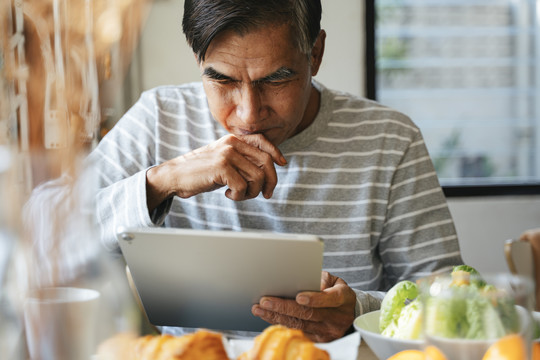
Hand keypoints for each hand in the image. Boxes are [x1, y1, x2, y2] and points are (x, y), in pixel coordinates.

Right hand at [146, 134, 286, 210]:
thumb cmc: (201, 172)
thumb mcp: (224, 160)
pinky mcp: (222, 167)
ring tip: (238, 195)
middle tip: (265, 195)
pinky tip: (227, 194)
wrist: (175, 176)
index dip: (276, 152)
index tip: (282, 164)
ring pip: (257, 177)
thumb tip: (267, 171)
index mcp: (234, 140)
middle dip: (270, 182)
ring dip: (252, 192)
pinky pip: (243, 187)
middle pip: (266, 162)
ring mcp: (227, 154)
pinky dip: (238, 196)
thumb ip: (243, 160)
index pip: (263, 141)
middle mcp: (232, 143)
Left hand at [251, 271, 356, 342]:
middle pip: (309, 313)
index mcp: (343, 299)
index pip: (330, 299)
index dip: (315, 299)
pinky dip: (281, 324)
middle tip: (265, 301)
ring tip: (259, 308)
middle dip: (284, 307)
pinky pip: (297, 332)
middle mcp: (336, 317)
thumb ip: (323, 278)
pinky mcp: (318, 339)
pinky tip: (268, 317)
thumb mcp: (336, 281)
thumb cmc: (337, 291)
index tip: (299, 296)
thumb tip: (311, 283)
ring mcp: (327, 331)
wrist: (349, 313)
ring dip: (277, 316)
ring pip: (300, 324)